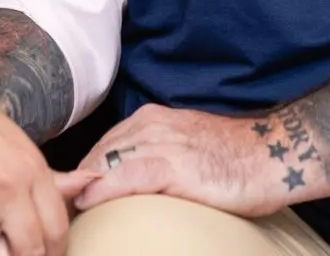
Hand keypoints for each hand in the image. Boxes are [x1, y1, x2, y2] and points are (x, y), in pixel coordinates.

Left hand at [74, 104, 280, 216]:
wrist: (271, 154)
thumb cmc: (231, 157)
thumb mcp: (184, 147)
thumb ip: (153, 157)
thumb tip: (124, 182)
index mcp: (151, 119)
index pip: (101, 146)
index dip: (83, 174)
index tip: (68, 196)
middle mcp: (150, 125)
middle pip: (97, 155)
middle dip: (76, 182)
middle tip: (59, 208)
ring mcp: (161, 144)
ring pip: (105, 163)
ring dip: (82, 188)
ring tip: (64, 211)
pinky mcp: (173, 166)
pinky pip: (127, 177)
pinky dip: (104, 189)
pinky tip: (88, 203)